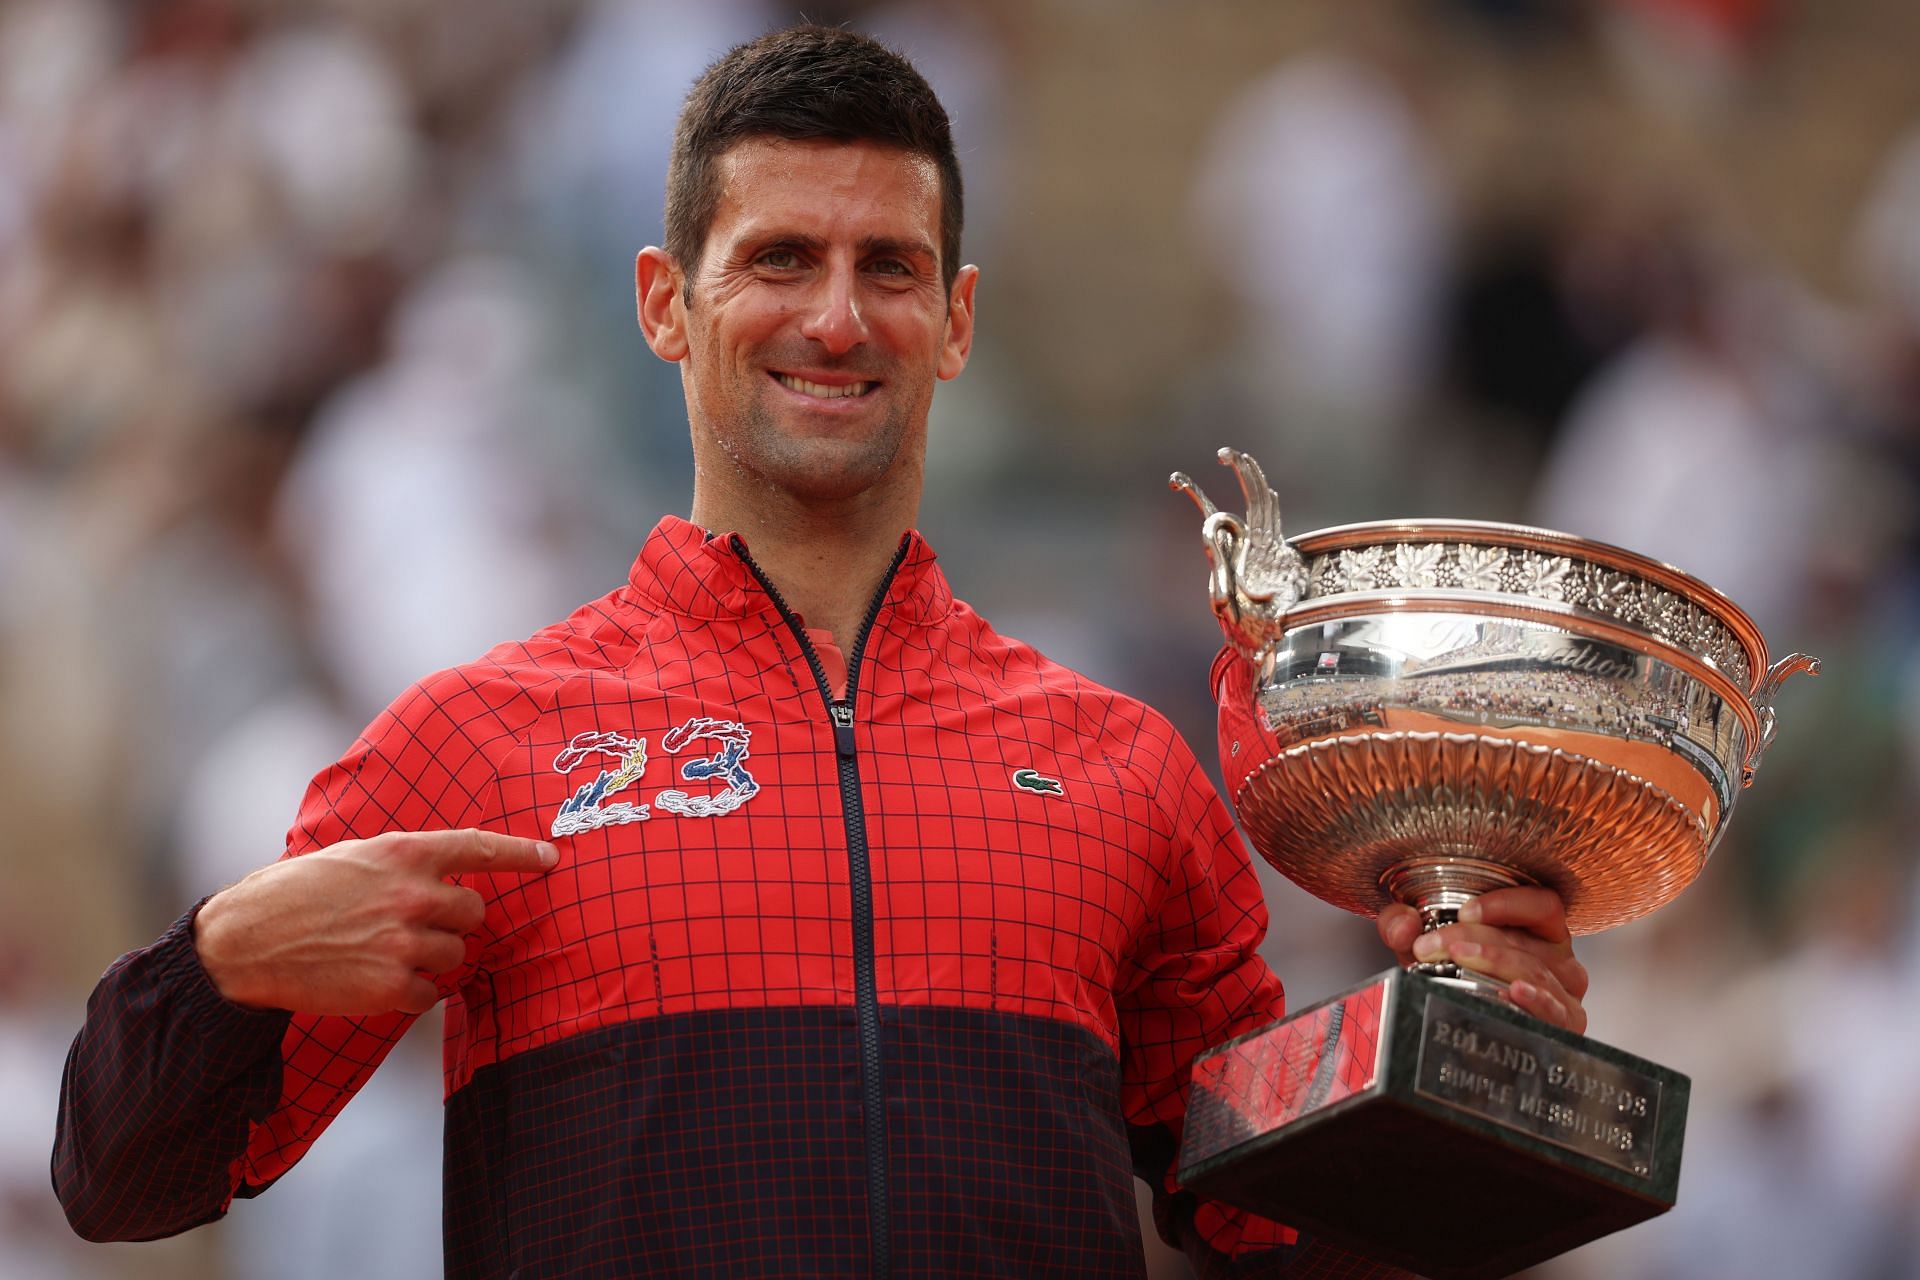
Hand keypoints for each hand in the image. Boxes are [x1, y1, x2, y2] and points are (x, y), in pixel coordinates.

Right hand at [194, 829, 558, 1015]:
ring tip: (384, 952)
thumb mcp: (353, 857)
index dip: (521, 853)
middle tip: (416, 925)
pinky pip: (430, 995)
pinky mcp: (391, 987)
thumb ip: (403, 863)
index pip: (478, 846)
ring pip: (455, 955)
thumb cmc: (296, 893)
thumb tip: (447, 875)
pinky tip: (374, 981)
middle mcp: (411, 894)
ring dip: (431, 958)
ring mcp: (403, 942)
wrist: (244, 941)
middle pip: (474, 912)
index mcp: (402, 852)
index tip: (551, 858)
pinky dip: (410, 993)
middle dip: (455, 921)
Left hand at [1376, 887, 1589, 1033]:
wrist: (1469, 1040)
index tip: (1465, 913)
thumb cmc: (1456, 984)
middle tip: (1432, 944)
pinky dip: (1535, 998)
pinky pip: (1555, 1008)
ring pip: (1532, 969)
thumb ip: (1404, 927)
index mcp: (1540, 933)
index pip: (1541, 905)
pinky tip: (1513, 991)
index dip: (1505, 904)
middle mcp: (1559, 960)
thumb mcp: (1426, 950)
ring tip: (1455, 959)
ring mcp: (1564, 993)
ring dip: (1491, 961)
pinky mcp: (1564, 1025)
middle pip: (1524, 939)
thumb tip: (1403, 923)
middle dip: (1472, 936)